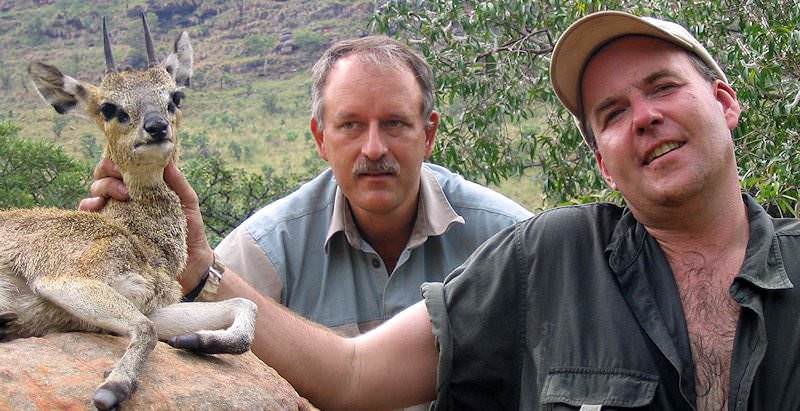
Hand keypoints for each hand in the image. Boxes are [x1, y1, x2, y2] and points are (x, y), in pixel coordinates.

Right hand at [79, 158, 212, 293]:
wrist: (191, 264)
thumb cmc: (191, 231)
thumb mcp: (188, 203)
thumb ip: (178, 182)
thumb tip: (165, 161)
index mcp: (140, 190)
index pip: (119, 169)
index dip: (117, 162)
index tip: (128, 166)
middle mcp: (123, 202)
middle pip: (101, 179)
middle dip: (108, 176)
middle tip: (126, 188)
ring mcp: (115, 219)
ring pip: (92, 197)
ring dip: (100, 191)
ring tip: (119, 198)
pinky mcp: (110, 237)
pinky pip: (90, 222)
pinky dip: (88, 213)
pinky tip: (97, 211)